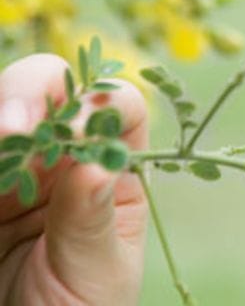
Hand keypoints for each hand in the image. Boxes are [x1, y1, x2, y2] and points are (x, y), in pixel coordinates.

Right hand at [0, 54, 147, 305]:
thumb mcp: (95, 272)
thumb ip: (91, 220)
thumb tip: (95, 164)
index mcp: (111, 170)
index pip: (118, 107)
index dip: (100, 101)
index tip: (75, 129)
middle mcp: (60, 157)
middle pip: (50, 86)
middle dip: (30, 92)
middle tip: (11, 129)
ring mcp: (10, 168)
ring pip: (1, 109)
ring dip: (0, 116)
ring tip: (1, 142)